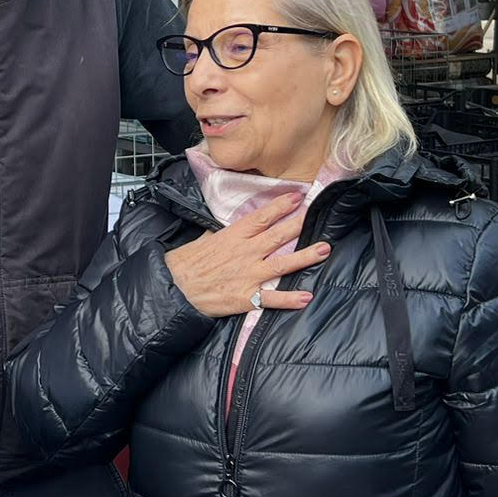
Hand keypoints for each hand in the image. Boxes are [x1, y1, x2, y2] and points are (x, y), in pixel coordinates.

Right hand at [162, 194, 330, 317]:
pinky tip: (306, 297)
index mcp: (233, 236)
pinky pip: (271, 299)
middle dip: (299, 224)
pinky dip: (289, 299)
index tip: (298, 197)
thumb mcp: (202, 240)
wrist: (173, 289)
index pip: (262, 217)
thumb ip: (220, 234)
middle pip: (278, 235)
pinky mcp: (246, 298)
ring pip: (282, 264)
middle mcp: (245, 253)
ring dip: (305, 257)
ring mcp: (248, 275)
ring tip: (324, 249)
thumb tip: (227, 227)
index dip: (281, 206)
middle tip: (316, 215)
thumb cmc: (184, 264)